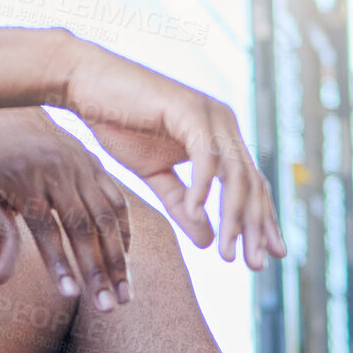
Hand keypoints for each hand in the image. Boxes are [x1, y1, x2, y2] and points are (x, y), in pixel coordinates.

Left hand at [0, 108, 132, 309]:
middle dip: (98, 269)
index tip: (70, 295)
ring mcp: (82, 167)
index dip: (59, 262)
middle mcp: (58, 171)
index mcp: (26, 180)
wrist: (10, 115)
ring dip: (119, 259)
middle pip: (83, 226)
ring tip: (124, 296)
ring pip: (107, 218)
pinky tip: (125, 263)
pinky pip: (118, 202)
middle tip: (107, 308)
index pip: (46, 228)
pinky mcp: (97, 165)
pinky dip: (125, 233)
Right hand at [64, 43, 284, 269]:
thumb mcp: (155, 175)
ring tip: (227, 252)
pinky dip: (202, 188)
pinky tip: (196, 214)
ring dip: (233, 217)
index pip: (252, 185)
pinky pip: (204, 156)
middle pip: (252, 183)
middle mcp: (224, 124)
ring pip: (234, 174)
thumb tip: (210, 242)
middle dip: (256, 228)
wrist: (87, 86)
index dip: (262, 222)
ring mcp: (210, 115)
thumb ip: (182, 206)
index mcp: (221, 138)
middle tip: (255, 265)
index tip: (266, 257)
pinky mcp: (189, 109)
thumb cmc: (120, 125)